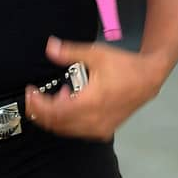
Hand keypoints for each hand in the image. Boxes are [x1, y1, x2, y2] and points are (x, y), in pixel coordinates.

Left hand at [25, 35, 164, 140]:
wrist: (148, 79)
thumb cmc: (122, 65)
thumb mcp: (95, 54)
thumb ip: (70, 52)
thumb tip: (49, 47)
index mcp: (90, 103)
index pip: (55, 113)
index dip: (38, 105)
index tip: (29, 92)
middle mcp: (93, 121)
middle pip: (58, 125)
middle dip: (41, 112)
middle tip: (32, 97)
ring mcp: (99, 129)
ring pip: (67, 130)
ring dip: (54, 117)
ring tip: (52, 96)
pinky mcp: (104, 130)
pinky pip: (78, 130)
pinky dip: (67, 120)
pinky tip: (68, 101)